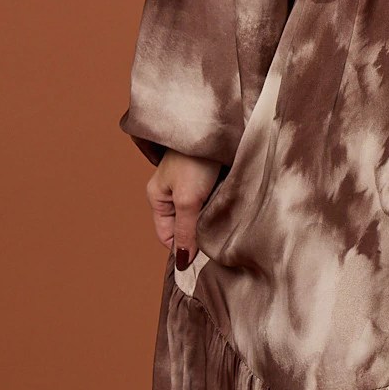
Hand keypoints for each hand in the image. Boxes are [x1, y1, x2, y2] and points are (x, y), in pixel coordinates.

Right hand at [146, 150, 221, 270]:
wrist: (216, 126)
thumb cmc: (195, 159)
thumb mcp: (188, 199)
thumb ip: (185, 231)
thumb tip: (181, 263)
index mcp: (158, 197)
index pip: (167, 235)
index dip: (183, 247)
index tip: (203, 253)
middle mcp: (172, 191)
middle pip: (185, 225)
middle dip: (200, 232)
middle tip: (217, 234)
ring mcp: (191, 183)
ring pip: (201, 213)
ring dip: (212, 217)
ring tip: (224, 214)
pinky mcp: (209, 176)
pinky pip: (213, 200)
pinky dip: (221, 204)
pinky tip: (230, 203)